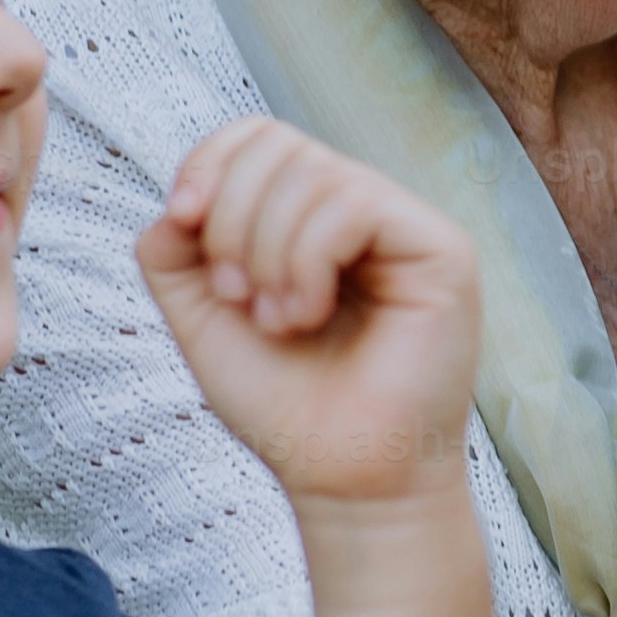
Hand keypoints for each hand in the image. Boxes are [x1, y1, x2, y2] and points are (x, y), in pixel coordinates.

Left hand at [142, 120, 481, 511]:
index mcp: (312, 219)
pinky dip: (308, 259)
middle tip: (238, 297)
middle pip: (280, 144)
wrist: (342, 479)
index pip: (262, 136)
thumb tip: (176, 204)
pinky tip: (307, 315)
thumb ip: (175, 254)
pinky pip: (355, 204)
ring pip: (315, 173)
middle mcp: (364, 211)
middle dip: (232, 218)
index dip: (211, 160)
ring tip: (276, 321)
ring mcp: (407, 227)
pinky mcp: (441, 249)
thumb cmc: (287, 408)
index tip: (182, 220)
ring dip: (269, 251)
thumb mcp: (203, 319)